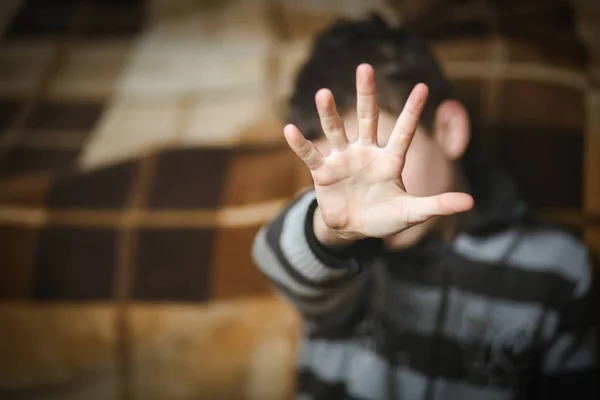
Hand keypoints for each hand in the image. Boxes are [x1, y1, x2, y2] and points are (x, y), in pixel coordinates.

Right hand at [284, 64, 473, 244]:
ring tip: (324, 93)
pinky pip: (310, 154)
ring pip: (336, 130)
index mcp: (390, 160)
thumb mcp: (412, 212)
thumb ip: (437, 205)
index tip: (422, 87)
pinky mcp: (323, 171)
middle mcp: (366, 152)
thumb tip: (471, 203)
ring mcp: (343, 159)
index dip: (412, 111)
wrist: (353, 228)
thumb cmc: (384, 217)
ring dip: (329, 113)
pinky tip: (289, 130)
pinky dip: (300, 144)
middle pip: (368, 118)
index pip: (403, 131)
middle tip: (365, 67)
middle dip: (366, 94)